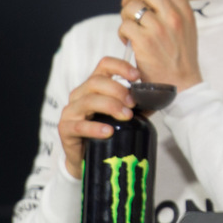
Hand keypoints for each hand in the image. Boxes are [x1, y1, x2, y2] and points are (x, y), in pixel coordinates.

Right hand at [57, 56, 138, 178]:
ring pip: (88, 101)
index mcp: (93, 85)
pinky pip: (80, 125)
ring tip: (126, 117)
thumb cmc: (107, 130)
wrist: (87, 157)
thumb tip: (157, 97)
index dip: (120, 67)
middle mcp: (79, 94)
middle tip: (133, 103)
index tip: (137, 76)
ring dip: (110, 107)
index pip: (104, 65)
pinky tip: (108, 131)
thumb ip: (135, 103)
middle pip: (96, 82)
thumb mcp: (122, 113)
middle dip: (117, 90)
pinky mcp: (65, 129)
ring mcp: (70, 111)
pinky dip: (95, 128)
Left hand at [117, 0, 202, 92]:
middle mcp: (174, 17)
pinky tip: (128, 41)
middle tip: (127, 4)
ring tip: (130, 28)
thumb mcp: (186, 28)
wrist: (181, 87)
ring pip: (132, 7)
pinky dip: (122, 32)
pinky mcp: (145, 42)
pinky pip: (124, 25)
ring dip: (125, 15)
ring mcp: (159, 29)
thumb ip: (173, 8)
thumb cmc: (180, 58)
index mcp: (185, 11)